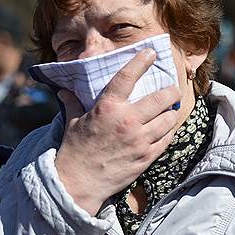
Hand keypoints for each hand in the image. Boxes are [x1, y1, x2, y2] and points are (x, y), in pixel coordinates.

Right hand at [55, 49, 180, 214]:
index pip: (128, 77)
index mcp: (107, 108)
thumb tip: (64, 91)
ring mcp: (140, 140)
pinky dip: (168, 131)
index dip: (141, 61)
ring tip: (169, 110)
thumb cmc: (74, 150)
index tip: (151, 53)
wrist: (78, 182)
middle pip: (162, 97)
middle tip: (171, 89)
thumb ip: (73, 104)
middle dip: (171, 90)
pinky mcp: (147, 156)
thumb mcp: (72, 122)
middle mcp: (127, 121)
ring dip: (171, 112)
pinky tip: (164, 129)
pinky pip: (167, 138)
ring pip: (169, 118)